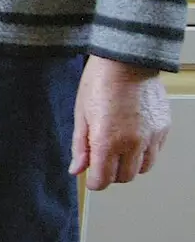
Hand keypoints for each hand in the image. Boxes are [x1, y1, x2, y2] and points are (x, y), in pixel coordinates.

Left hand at [69, 55, 170, 189]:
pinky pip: (155, 153)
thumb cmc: (101, 81)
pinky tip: (134, 140)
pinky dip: (145, 153)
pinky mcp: (163, 128)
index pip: (103, 180)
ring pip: (143, 169)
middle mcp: (132, 142)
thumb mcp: (81, 114)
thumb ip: (80, 145)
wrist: (127, 60)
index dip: (94, 181)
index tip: (92, 177)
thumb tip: (77, 169)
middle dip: (111, 174)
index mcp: (107, 140)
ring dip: (130, 166)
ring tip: (120, 151)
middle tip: (104, 162)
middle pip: (124, 177)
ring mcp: (151, 136)